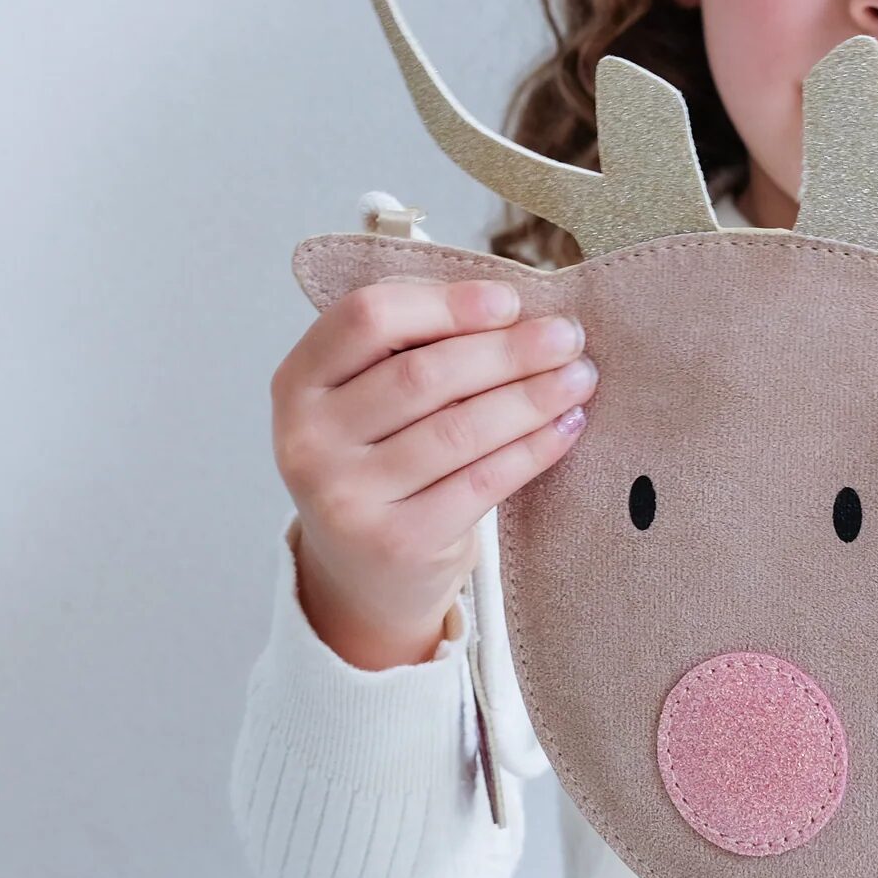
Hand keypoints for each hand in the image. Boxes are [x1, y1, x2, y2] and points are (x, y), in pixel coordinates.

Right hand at [269, 276, 598, 668]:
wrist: (363, 576)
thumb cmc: (381, 462)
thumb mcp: (367, 399)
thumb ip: (415, 347)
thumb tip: (512, 310)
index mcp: (298, 381)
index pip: (367, 317)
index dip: (445, 303)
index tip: (508, 301)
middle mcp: (307, 439)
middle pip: (422, 373)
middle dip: (507, 350)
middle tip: (566, 337)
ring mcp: (346, 497)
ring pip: (458, 428)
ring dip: (531, 396)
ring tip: (579, 376)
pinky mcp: (396, 542)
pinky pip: (481, 481)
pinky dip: (533, 448)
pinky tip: (566, 426)